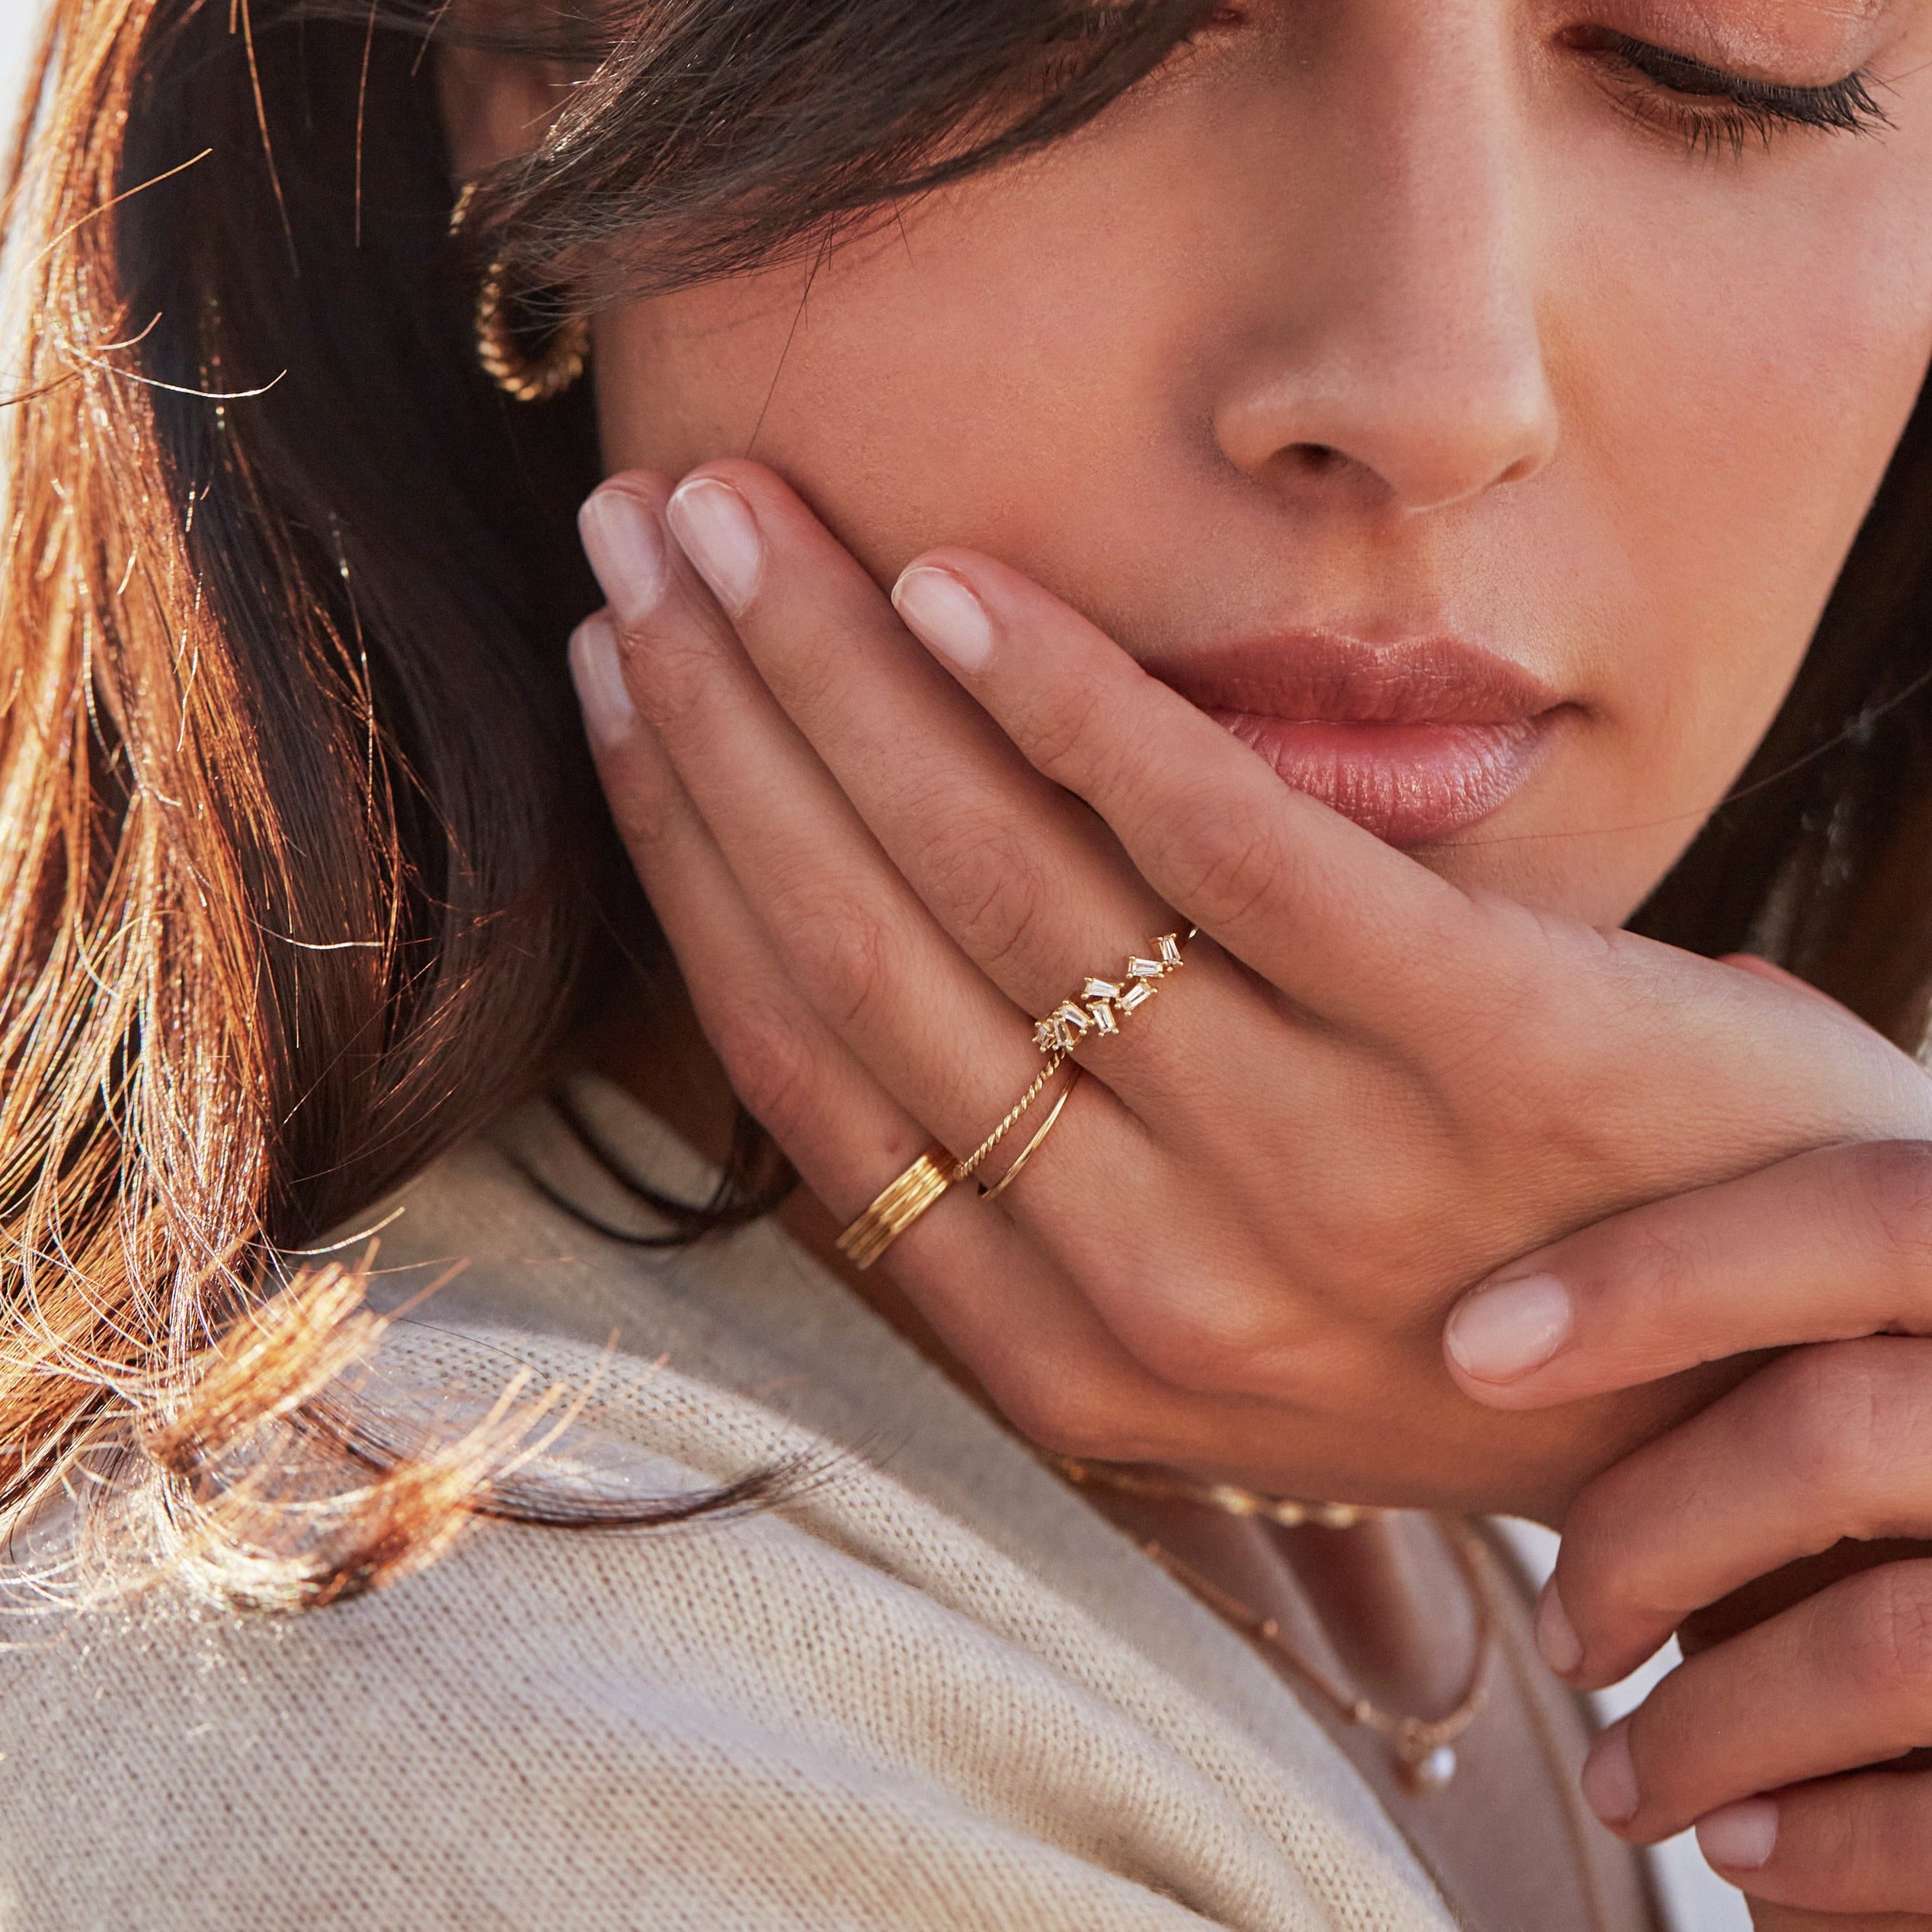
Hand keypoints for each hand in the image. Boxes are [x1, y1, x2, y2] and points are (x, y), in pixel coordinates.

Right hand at [570, 456, 1931, 1518]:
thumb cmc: (1465, 1314)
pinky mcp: (1483, 1051)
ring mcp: (1317, 1176)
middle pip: (870, 949)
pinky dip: (1073, 706)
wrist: (1764, 1377)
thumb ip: (1040, 1190)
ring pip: (1008, 887)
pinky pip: (1228, 851)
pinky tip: (957, 583)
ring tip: (737, 519)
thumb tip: (845, 977)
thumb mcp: (1212, 1311)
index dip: (687, 858)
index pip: (806, 1070)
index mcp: (1056, 1354)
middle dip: (723, 719)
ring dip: (843, 680)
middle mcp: (1151, 1288)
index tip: (621, 691)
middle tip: (628, 540)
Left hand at [1444, 1133, 1931, 1919]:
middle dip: (1645, 1536)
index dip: (1664, 1269)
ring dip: (1703, 1731)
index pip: (1877, 1213)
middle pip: (1837, 1428)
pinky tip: (1735, 1844)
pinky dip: (1818, 1845)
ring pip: (1882, 1639)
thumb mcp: (1881, 1409)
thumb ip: (1776, 1359)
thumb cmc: (1911, 1535)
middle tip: (1561, 1633)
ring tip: (1628, 1782)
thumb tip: (1506, 1330)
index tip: (1470, 1347)